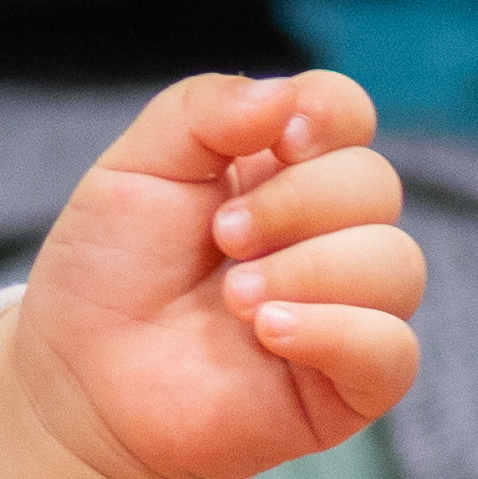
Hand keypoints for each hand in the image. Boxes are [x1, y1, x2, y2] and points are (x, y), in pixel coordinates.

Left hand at [0, 66, 427, 478]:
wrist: (81, 379)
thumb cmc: (110, 270)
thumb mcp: (135, 168)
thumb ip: (202, 111)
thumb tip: (282, 95)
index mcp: (281, 167)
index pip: (348, 112)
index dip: (328, 113)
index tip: (279, 137)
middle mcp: (326, 231)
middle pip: (374, 185)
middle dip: (295, 202)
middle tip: (221, 237)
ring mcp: (345, 307)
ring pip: (396, 263)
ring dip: (310, 269)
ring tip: (233, 299)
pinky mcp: (350, 383)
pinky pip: (393, 348)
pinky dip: (337, 331)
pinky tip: (269, 333)